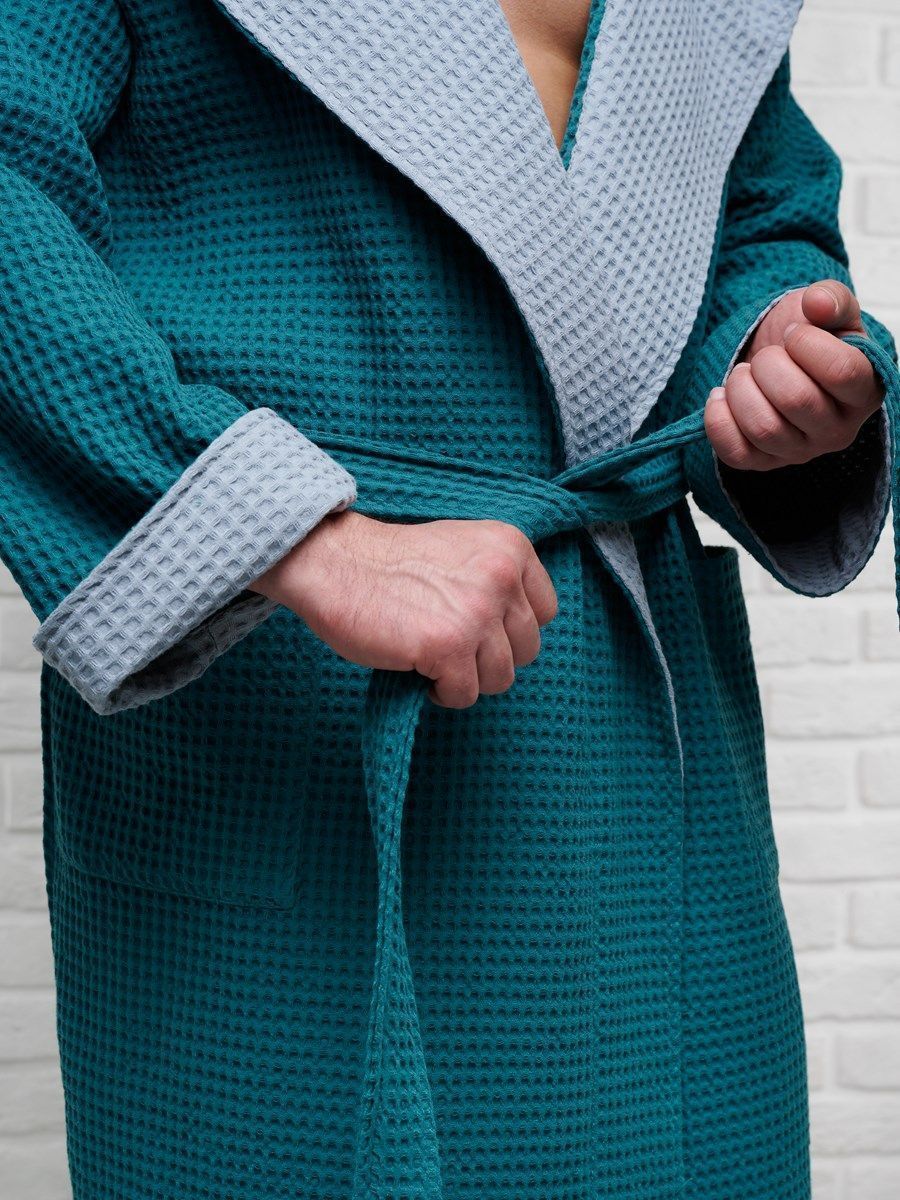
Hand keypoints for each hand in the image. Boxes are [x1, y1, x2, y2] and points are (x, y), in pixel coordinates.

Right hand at [249, 510, 557, 707]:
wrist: (335, 562)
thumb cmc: (391, 562)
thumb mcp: (463, 549)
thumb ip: (497, 578)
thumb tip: (517, 632)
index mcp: (510, 548)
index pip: (545, 612)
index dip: (509, 628)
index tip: (476, 626)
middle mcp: (502, 577)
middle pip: (526, 650)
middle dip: (488, 657)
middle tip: (449, 645)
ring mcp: (477, 613)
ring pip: (500, 678)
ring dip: (465, 678)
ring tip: (432, 658)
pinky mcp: (448, 647)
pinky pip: (464, 694)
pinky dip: (441, 692)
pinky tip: (418, 669)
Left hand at [704, 279, 884, 470]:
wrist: (778, 361)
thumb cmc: (808, 336)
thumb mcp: (827, 309)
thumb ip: (831, 298)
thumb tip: (817, 303)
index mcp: (865, 390)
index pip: (842, 371)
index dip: (807, 343)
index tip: (793, 333)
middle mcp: (838, 430)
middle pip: (797, 400)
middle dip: (768, 364)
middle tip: (766, 354)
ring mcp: (800, 452)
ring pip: (764, 428)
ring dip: (741, 389)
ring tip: (743, 373)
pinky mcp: (763, 463)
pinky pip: (735, 453)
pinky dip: (718, 419)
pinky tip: (721, 395)